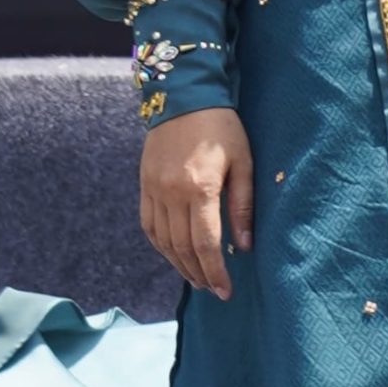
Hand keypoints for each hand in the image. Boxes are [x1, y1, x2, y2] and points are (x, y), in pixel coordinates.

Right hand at [140, 108, 253, 298]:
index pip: (206, 243)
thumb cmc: (221, 127)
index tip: (226, 291)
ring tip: (197, 278)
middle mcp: (171, 192)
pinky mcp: (144, 184)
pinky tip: (174, 254)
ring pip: (163, 241)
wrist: (182, 95)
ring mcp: (153, 189)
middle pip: (182, 248)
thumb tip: (244, 247)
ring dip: (179, 264)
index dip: (216, 272)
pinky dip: (160, 245)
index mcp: (199, 187)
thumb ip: (242, 206)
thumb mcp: (242, 162)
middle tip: (213, 290)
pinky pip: (148, 224)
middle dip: (199, 274)